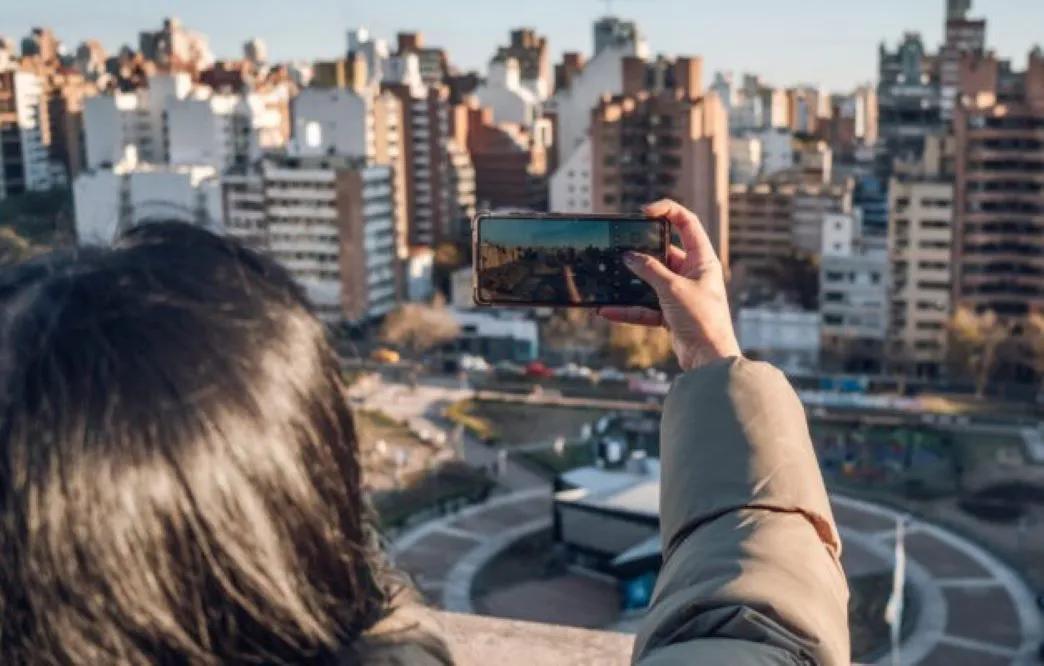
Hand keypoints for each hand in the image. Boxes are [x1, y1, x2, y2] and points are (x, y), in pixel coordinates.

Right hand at [599, 199, 740, 371]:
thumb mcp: (673, 289)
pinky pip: (644, 307)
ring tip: (609, 279)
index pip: (687, 223)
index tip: (644, 212)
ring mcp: (680, 293)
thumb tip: (629, 256)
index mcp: (703, 260)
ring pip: (650, 281)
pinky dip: (628, 309)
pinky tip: (607, 310)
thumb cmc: (702, 320)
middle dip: (640, 252)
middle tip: (620, 248)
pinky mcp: (670, 314)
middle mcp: (693, 273)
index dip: (668, 211)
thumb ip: (650, 270)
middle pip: (663, 252)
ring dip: (630, 284)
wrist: (708, 359)